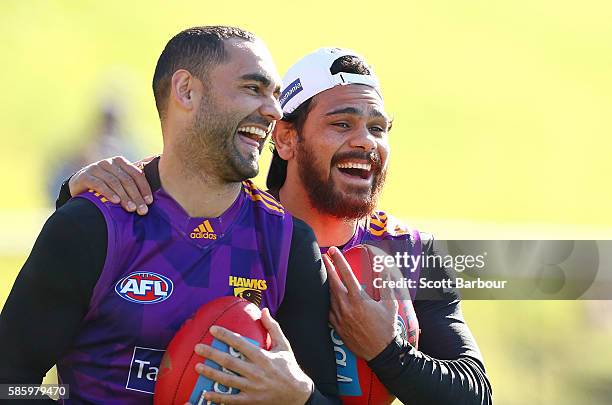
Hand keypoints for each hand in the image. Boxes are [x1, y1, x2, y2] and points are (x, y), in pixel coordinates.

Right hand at [68, 155, 154, 214]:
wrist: (78, 185)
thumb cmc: (104, 186)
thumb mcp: (118, 182)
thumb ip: (131, 185)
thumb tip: (150, 201)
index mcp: (120, 162)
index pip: (136, 174)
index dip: (144, 188)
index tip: (149, 202)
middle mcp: (109, 163)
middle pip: (127, 180)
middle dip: (136, 196)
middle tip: (142, 211)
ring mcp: (96, 168)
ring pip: (114, 182)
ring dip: (124, 197)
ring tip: (131, 209)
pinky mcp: (85, 175)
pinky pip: (99, 184)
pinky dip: (108, 193)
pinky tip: (115, 202)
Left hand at [193, 308, 312, 404]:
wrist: (297, 395)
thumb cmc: (289, 368)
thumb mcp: (284, 346)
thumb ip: (273, 328)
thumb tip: (264, 311)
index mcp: (263, 357)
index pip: (240, 344)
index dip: (226, 335)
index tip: (213, 329)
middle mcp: (256, 372)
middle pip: (229, 362)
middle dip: (212, 353)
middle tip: (198, 347)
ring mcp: (252, 388)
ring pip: (227, 380)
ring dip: (211, 373)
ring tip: (197, 366)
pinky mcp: (250, 400)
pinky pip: (230, 400)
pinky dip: (217, 397)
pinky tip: (206, 392)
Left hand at [324, 246, 397, 360]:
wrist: (380, 351)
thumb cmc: (387, 328)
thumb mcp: (390, 305)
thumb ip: (387, 285)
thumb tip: (385, 269)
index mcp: (359, 299)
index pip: (346, 274)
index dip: (339, 260)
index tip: (333, 251)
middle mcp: (346, 306)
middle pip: (332, 282)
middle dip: (328, 267)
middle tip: (324, 257)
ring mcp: (339, 316)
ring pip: (328, 295)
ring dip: (326, 282)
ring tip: (325, 273)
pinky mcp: (336, 326)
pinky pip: (327, 309)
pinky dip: (326, 300)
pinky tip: (326, 295)